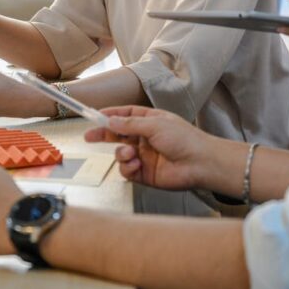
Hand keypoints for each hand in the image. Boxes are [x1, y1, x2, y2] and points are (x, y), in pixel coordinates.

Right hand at [84, 105, 216, 190]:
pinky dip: (127, 167)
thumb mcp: (155, 125)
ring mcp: (144, 156)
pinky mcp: (144, 173)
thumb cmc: (184, 139)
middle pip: (118, 135)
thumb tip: (111, 121)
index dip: (111, 115)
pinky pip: (126, 170)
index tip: (95, 115)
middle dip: (104, 135)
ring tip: (130, 153)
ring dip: (121, 153)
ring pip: (120, 154)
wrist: (199, 163)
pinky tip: (136, 165)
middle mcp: (145, 138)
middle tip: (89, 136)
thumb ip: (130, 125)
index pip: (126, 116)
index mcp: (150, 121)